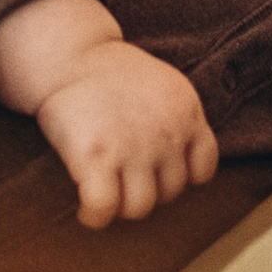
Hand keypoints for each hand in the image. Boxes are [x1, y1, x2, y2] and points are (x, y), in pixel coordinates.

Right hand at [34, 41, 217, 229]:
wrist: (68, 55)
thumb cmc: (110, 73)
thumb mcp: (163, 86)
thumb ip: (176, 121)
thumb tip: (175, 162)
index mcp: (187, 112)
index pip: (202, 168)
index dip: (179, 175)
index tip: (157, 171)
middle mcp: (167, 134)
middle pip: (169, 193)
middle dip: (147, 190)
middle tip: (123, 180)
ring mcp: (133, 148)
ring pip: (139, 207)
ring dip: (121, 206)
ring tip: (106, 195)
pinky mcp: (97, 158)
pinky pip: (104, 208)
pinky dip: (94, 216)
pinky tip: (86, 211)